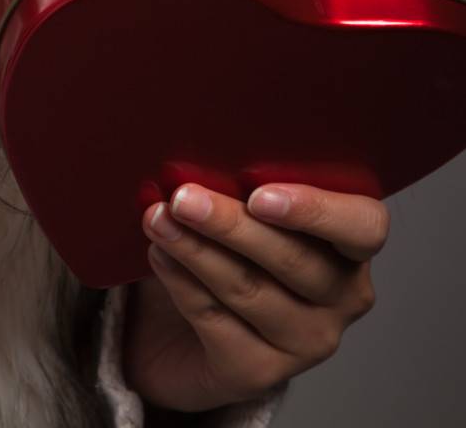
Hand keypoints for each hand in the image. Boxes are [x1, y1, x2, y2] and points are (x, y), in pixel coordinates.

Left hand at [122, 182, 388, 412]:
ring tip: (158, 218)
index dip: (316, 210)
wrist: (189, 323)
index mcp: (352, 244)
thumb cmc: (231, 241)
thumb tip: (207, 149)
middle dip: (231, 225)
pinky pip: (216, 321)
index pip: (363, 227)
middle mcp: (342, 297)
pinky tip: (160, 254)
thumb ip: (246, 180)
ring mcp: (304, 341)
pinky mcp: (259, 372)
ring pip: (249, 290)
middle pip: (293, 260)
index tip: (259, 195)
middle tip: (183, 197)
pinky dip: (182, 282)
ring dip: (196, 249)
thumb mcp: (247, 203)